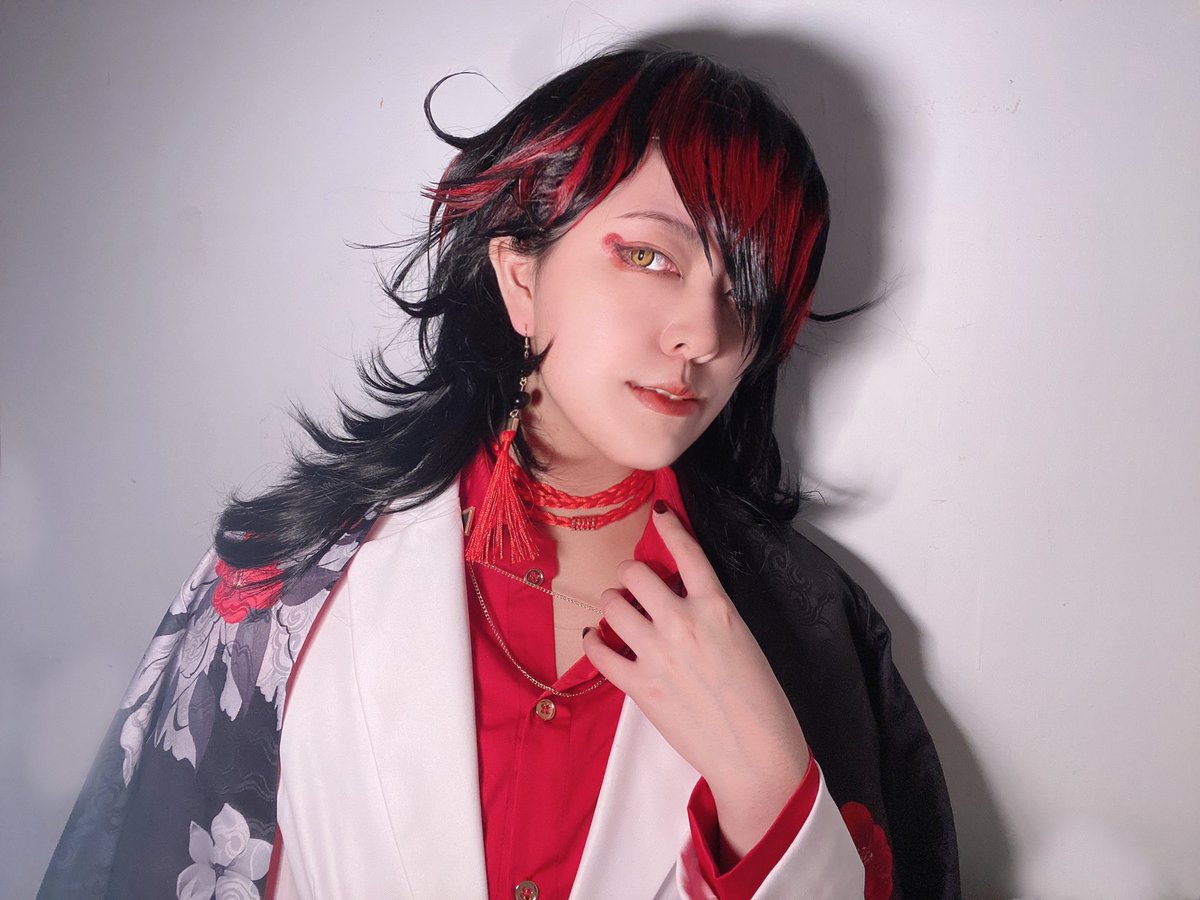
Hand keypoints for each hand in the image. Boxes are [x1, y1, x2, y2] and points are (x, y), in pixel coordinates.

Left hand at [581, 502, 810, 855]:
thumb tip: (678, 599)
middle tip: (635, 588)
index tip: (658, 512)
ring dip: (613, 605)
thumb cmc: (761, 701)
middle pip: (636, 573)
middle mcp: (683, 622)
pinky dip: (593, 641)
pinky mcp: (638, 684)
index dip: (669, 525)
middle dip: (632, 577)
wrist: (755, 755)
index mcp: (718, 607)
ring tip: (619, 614)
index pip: (687, 551)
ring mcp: (657, 652)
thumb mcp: (744, 640)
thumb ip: (710, 613)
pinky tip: (596, 640)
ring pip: (613, 605)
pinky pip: (599, 650)